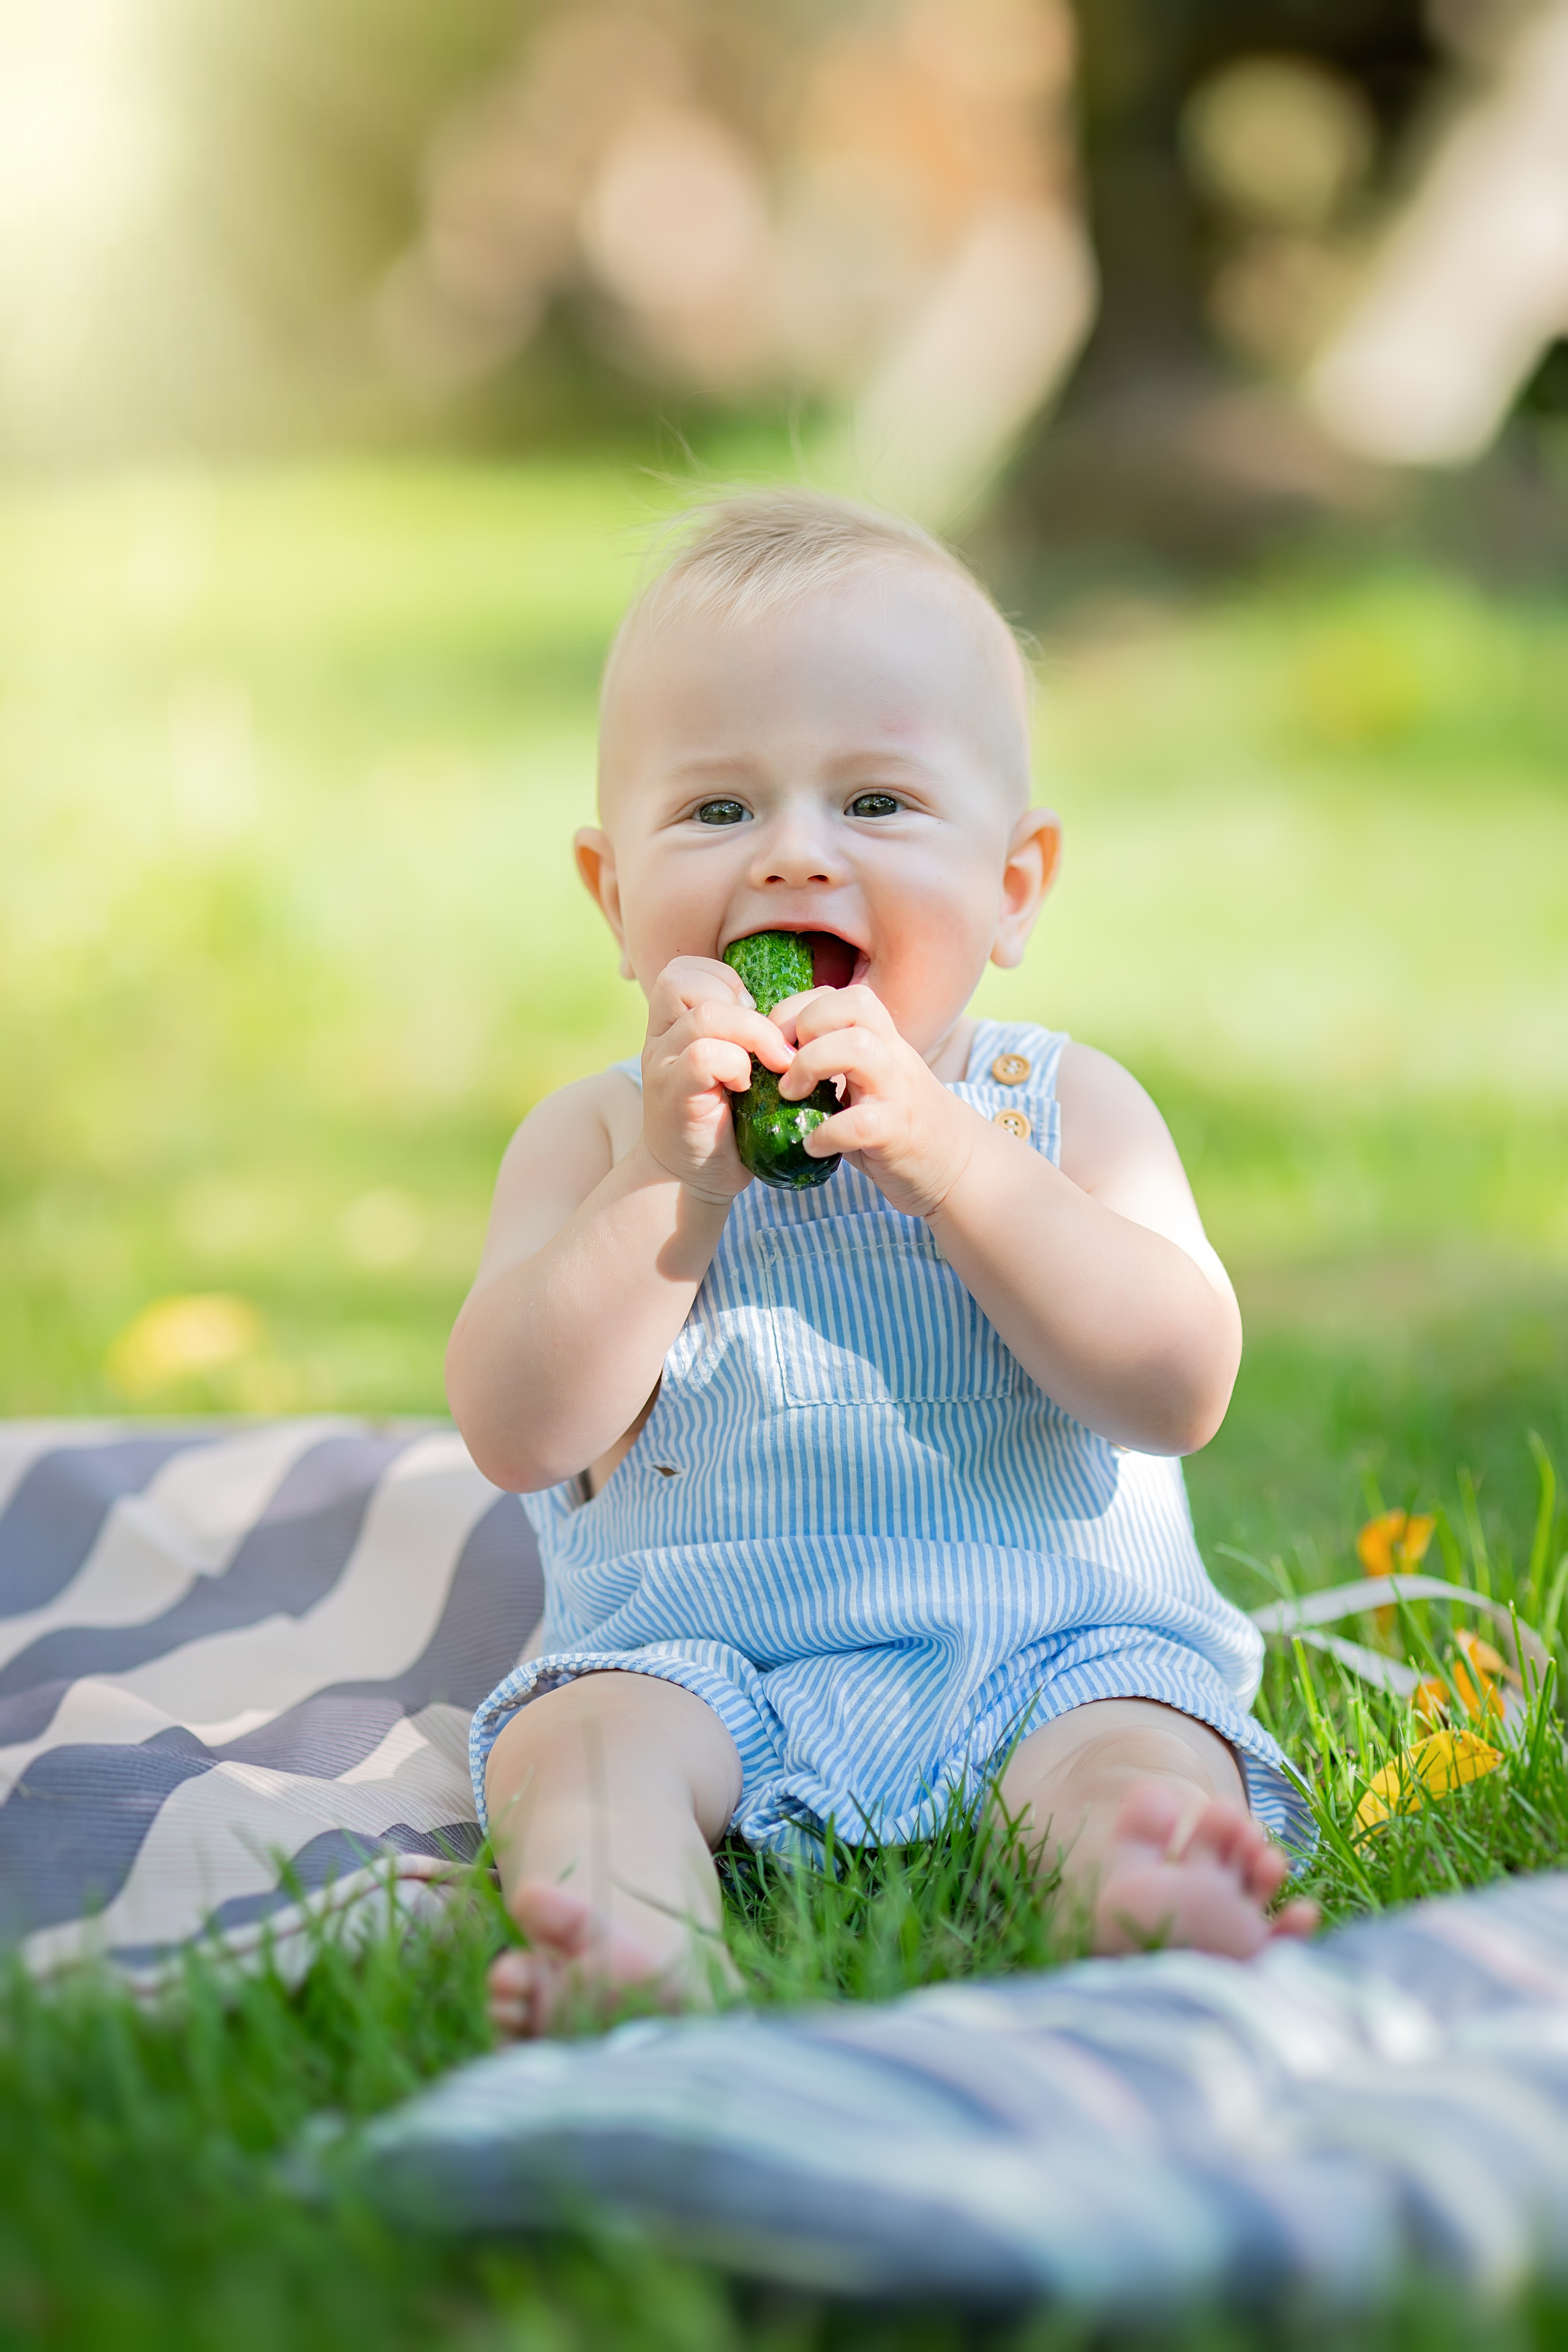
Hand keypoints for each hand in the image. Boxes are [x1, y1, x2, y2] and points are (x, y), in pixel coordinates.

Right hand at [640, 956, 793, 1200]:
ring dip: (751, 1034)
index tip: (753, 1017)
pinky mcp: (673, 1095)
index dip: (725, 981)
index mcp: (671, 1023)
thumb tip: (804, 1006)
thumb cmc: (726, 1120)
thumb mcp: (736, 1064)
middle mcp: (659, 1037)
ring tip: (771, 1064)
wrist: (690, 1178)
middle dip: (743, 1006)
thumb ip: (749, 1032)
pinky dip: (734, 1065)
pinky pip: (702, 1056)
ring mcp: (662, 1064)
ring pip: (703, 1017)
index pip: (686, 968)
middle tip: (771, 1044)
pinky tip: (745, 1087)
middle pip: (686, 982)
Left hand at [775, 985, 974, 1218]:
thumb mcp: (867, 1082)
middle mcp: (893, 1056)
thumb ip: (831, 1066)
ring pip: (859, 1047)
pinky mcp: (898, 1133)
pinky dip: (827, 1134)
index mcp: (882, 1041)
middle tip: (783, 1065)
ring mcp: (899, 1091)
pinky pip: (861, 1122)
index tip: (777, 1044)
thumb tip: (771, 1062)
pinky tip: (812, 1145)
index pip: (842, 995)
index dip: (800, 1009)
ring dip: (812, 1065)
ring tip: (791, 1095)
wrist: (957, 1165)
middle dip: (805, 1025)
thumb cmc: (899, 1123)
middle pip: (853, 1004)